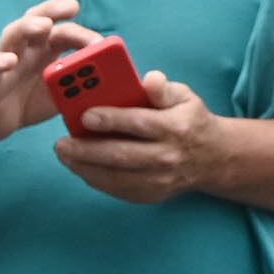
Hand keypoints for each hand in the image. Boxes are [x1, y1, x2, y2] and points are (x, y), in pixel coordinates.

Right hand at [0, 0, 94, 145]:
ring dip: (27, 27)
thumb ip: (83, 85)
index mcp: (44, 50)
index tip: (101, 43)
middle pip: (36, 19)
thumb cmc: (29, 102)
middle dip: (53, 10)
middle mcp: (25, 50)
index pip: (63, 31)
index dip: (82, 33)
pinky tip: (7, 61)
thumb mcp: (62, 94)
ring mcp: (5, 63)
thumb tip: (115, 85)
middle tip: (71, 7)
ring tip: (42, 25)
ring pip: (12, 36)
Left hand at [52, 70, 221, 202]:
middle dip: (86, 150)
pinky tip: (79, 166)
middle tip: (61, 143)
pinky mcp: (151, 195)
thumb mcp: (184, 98)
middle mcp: (168, 156)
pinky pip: (117, 190)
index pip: (139, 123)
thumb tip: (149, 79)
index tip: (85, 116)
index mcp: (175, 127)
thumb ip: (163, 88)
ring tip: (64, 154)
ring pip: (115, 178)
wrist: (213, 158)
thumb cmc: (189, 120)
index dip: (110, 119)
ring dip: (84, 167)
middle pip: (121, 155)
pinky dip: (94, 179)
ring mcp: (160, 180)